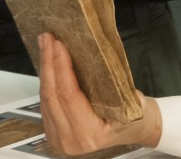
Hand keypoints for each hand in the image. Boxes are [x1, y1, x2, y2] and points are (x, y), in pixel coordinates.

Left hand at [39, 33, 162, 154]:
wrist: (135, 131)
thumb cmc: (135, 117)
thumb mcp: (130, 101)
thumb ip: (109, 83)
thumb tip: (88, 52)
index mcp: (91, 135)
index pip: (68, 96)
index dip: (61, 67)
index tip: (59, 45)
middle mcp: (71, 141)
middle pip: (51, 96)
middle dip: (48, 63)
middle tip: (48, 39)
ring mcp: (59, 139)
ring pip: (45, 99)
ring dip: (45, 70)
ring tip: (46, 46)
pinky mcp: (53, 132)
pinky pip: (45, 103)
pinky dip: (47, 81)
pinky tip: (48, 64)